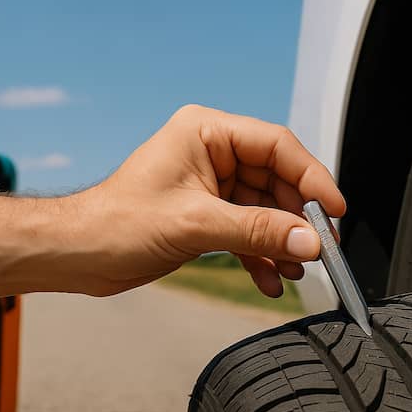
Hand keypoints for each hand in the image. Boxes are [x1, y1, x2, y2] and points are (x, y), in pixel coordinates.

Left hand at [72, 104, 345, 297]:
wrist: (78, 254)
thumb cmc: (115, 223)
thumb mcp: (195, 226)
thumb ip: (257, 231)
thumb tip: (309, 240)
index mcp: (205, 131)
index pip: (276, 145)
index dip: (311, 177)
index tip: (333, 210)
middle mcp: (210, 152)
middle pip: (276, 178)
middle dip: (297, 218)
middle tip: (320, 248)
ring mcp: (209, 184)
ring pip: (264, 208)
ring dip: (281, 240)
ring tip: (297, 269)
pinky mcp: (204, 213)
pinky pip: (246, 229)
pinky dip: (260, 254)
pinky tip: (271, 279)